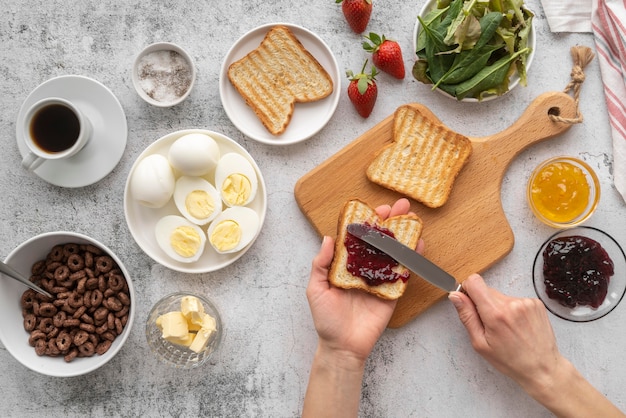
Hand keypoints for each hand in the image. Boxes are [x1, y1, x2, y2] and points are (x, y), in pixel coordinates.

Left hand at [306, 198, 423, 362]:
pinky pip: (404, 272)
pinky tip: (419, 243)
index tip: (376, 208)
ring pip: (394, 252)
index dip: (367, 222)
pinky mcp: (393, 292)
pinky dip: (413, 257)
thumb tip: (328, 238)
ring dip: (404, 234)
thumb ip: (321, 264)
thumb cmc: (326, 319)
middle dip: (390, 222)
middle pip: (379, 240)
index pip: (358, 238)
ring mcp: (380, 279)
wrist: (343, 346)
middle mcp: (365, 269)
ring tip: (412, 217)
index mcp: (346, 265)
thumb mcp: (316, 288)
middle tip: (400, 206)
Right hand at [449, 274, 624, 416]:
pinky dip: (513, 310)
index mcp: (496, 314)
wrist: (542, 368)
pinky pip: (515, 300)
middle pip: (487, 290)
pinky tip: (517, 326)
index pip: (474, 281)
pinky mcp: (536, 303)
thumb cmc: (510, 361)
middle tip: (491, 325)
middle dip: (484, 304)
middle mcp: (512, 303)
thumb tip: (456, 296)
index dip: (467, 289)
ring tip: (507, 329)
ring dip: (499, 308)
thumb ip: (467, 316)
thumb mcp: (480, 344)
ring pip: (501, 296)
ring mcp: (526, 302)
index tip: (469, 302)